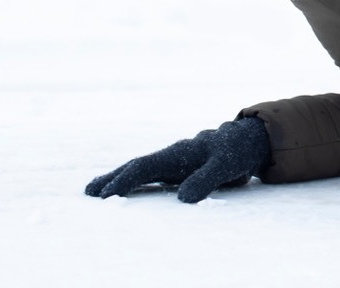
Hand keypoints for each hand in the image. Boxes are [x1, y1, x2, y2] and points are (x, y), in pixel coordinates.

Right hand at [85, 116, 269, 202]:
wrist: (251, 140)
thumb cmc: (238, 151)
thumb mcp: (226, 165)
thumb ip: (206, 179)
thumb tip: (182, 198)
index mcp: (180, 152)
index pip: (146, 166)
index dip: (126, 180)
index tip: (107, 194)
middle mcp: (173, 154)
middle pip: (137, 165)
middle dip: (114, 178)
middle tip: (88, 192)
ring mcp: (175, 160)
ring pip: (143, 169)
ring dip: (120, 179)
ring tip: (97, 192)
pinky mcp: (180, 167)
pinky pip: (153, 174)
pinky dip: (136, 181)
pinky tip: (127, 189)